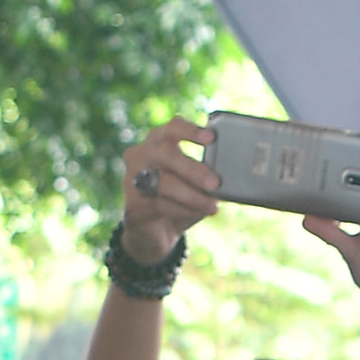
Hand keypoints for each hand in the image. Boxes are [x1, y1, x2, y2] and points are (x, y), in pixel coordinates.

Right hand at [117, 116, 219, 260]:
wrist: (155, 231)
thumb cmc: (179, 199)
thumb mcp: (193, 183)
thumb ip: (205, 175)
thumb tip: (226, 179)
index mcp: (158, 141)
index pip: (172, 127)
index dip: (190, 130)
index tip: (211, 137)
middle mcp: (141, 154)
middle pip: (165, 153)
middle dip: (192, 168)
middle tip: (215, 183)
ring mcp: (132, 178)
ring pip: (164, 183)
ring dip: (192, 196)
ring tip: (212, 206)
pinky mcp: (133, 203)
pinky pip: (161, 205)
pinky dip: (183, 210)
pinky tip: (197, 212)